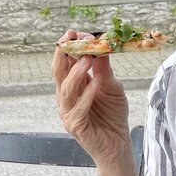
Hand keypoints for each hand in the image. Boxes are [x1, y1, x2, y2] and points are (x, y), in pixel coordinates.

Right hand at [52, 30, 131, 167]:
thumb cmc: (113, 115)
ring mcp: (68, 111)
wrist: (117, 143)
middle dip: (65, 53)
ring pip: (66, 88)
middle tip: (73, 37)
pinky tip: (97, 82)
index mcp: (73, 85)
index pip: (65, 62)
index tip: (77, 32)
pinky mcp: (75, 125)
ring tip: (88, 59)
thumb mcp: (112, 86)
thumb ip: (105, 69)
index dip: (69, 47)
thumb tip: (102, 44)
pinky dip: (88, 93)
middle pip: (59, 72)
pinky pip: (79, 107)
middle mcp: (66, 97)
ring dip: (77, 72)